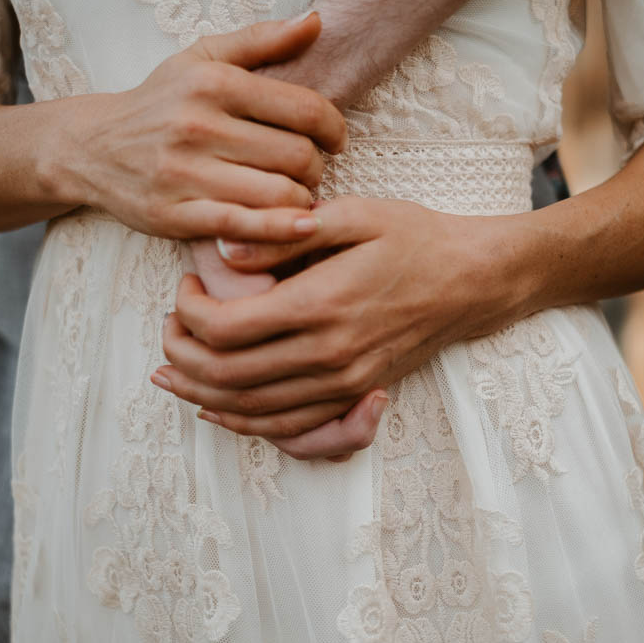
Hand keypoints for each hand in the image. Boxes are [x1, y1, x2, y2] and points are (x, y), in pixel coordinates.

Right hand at [55, 14, 346, 243]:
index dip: (334, 128)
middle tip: (309, 171)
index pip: (305, 108)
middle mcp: (198, 127)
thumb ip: (260, 40)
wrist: (90, 148)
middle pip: (296, 155)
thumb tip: (317, 21)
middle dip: (316, 167)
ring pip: (278, 194)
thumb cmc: (157, 103)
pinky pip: (244, 227)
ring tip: (294, 195)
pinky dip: (281, 230)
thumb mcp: (201, 59)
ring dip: (301, 200)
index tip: (334, 140)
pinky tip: (297, 225)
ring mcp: (184, 174)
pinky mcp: (173, 214)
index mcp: (213, 84)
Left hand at [154, 197, 493, 440]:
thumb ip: (285, 231)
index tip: (185, 285)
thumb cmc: (414, 238)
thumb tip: (223, 249)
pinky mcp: (352, 397)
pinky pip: (285, 428)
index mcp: (320, 305)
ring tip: (168, 370)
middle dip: (180, 355)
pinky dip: (241, 422)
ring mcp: (341, 383)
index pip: (224, 328)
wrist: (476, 280)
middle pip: (224, 375)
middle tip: (167, 327)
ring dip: (198, 395)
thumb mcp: (355, 214)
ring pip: (248, 408)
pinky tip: (212, 407)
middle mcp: (327, 354)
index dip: (187, 311)